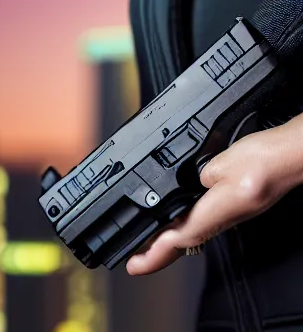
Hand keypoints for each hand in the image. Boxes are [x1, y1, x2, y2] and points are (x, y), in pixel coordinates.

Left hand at [126, 113, 302, 275]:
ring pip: (194, 233)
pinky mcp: (234, 205)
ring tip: (150, 243)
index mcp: (219, 210)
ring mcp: (231, 213)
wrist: (289, 156)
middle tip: (136, 260)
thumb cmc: (265, 158)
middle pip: (184, 242)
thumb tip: (192, 182)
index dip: (154, 253)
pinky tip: (179, 219)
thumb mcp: (221, 163)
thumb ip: (198, 175)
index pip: (179, 238)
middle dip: (158, 253)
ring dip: (170, 240)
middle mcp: (225, 218)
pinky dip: (185, 225)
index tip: (135, 265)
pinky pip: (204, 221)